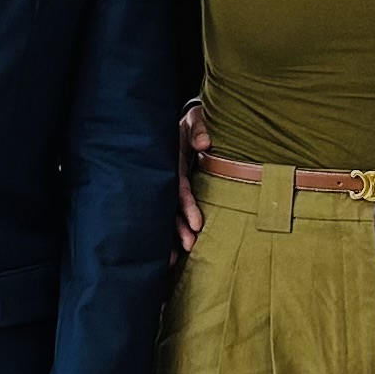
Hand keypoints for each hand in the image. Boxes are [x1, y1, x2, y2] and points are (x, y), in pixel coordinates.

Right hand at [174, 101, 208, 254]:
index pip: (180, 188)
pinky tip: (175, 253)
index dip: (186, 206)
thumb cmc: (193, 121)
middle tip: (190, 247)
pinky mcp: (177, 190)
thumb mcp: (195, 119)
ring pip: (171, 213)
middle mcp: (170, 178)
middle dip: (179, 228)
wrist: (188, 121)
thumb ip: (199, 129)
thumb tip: (204, 143)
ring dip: (176, 233)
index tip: (197, 225)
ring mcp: (172, 186)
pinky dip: (175, 230)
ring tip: (184, 254)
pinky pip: (175, 211)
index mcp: (173, 163)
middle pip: (172, 207)